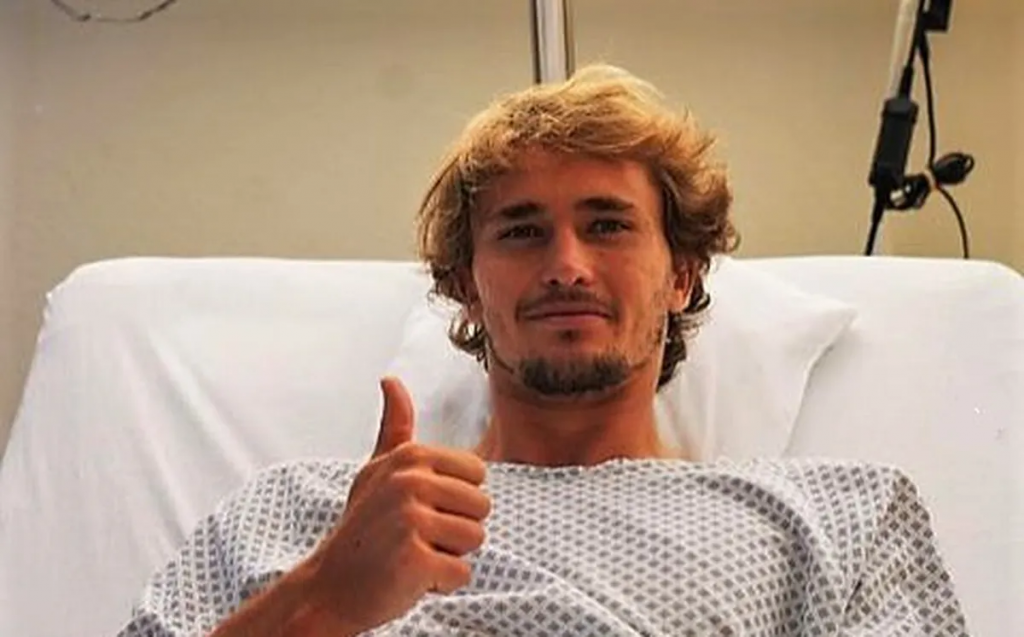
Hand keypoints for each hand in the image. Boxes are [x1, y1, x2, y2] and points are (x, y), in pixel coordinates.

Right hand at [302, 376, 491, 632]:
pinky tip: (409, 578)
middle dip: (455, 529)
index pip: (477, 475)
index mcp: (411, 456)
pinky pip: (460, 573)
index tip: (420, 509)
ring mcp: (411, 520)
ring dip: (449, 556)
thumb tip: (390, 379)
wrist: (330, 586)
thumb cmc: (363, 529)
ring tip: (412, 554)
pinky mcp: (414, 559)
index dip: (455, 499)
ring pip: (475, 539)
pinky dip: (440, 584)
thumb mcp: (376, 471)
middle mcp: (411, 482)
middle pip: (481, 507)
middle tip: (414, 537)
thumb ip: (394, 427)